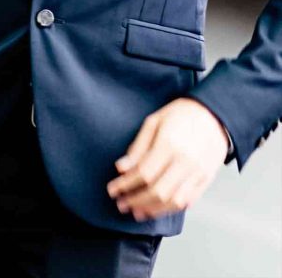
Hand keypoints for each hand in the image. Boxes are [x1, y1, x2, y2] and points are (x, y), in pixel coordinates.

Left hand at [107, 98, 228, 220]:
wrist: (214, 115)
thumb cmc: (179, 115)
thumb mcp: (153, 121)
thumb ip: (138, 147)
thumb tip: (121, 168)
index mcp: (169, 144)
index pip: (144, 173)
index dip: (125, 184)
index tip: (112, 190)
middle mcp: (186, 162)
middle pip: (158, 191)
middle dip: (136, 201)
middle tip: (121, 204)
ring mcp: (198, 173)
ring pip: (173, 201)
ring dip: (152, 210)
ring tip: (137, 212)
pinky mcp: (207, 180)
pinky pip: (188, 201)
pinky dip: (171, 208)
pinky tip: (157, 209)